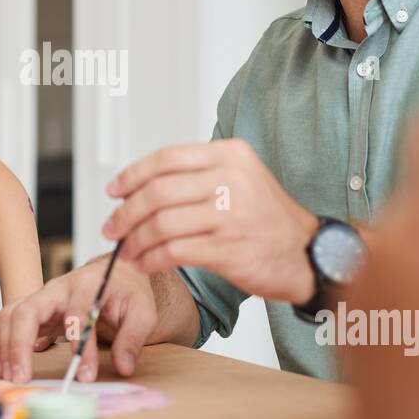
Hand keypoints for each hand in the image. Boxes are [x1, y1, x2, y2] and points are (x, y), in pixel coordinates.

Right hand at [0, 253, 157, 383]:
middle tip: (21, 378)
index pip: (76, 314)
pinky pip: (10, 322)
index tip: (85, 375)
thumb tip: (123, 367)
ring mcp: (42, 297)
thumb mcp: (142, 312)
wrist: (116, 276)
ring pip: (11, 315)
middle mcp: (57, 288)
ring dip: (6, 346)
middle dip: (20, 345)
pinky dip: (3, 344)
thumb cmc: (127, 293)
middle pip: (27, 310)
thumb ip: (132, 338)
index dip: (79, 346)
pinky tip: (6, 367)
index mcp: (86, 284)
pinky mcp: (35, 309)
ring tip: (10, 376)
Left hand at [102, 138, 318, 303]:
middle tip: (111, 228)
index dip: (132, 175)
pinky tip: (144, 263)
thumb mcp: (239, 178)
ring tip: (126, 250)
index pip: (167, 158)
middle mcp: (231, 179)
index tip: (114, 191)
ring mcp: (231, 214)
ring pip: (162, 223)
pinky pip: (174, 251)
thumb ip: (197, 175)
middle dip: (126, 213)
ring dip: (135, 240)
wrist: (307, 254)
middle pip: (158, 191)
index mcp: (230, 155)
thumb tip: (139, 186)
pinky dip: (151, 259)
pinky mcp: (228, 249)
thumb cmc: (265, 218)